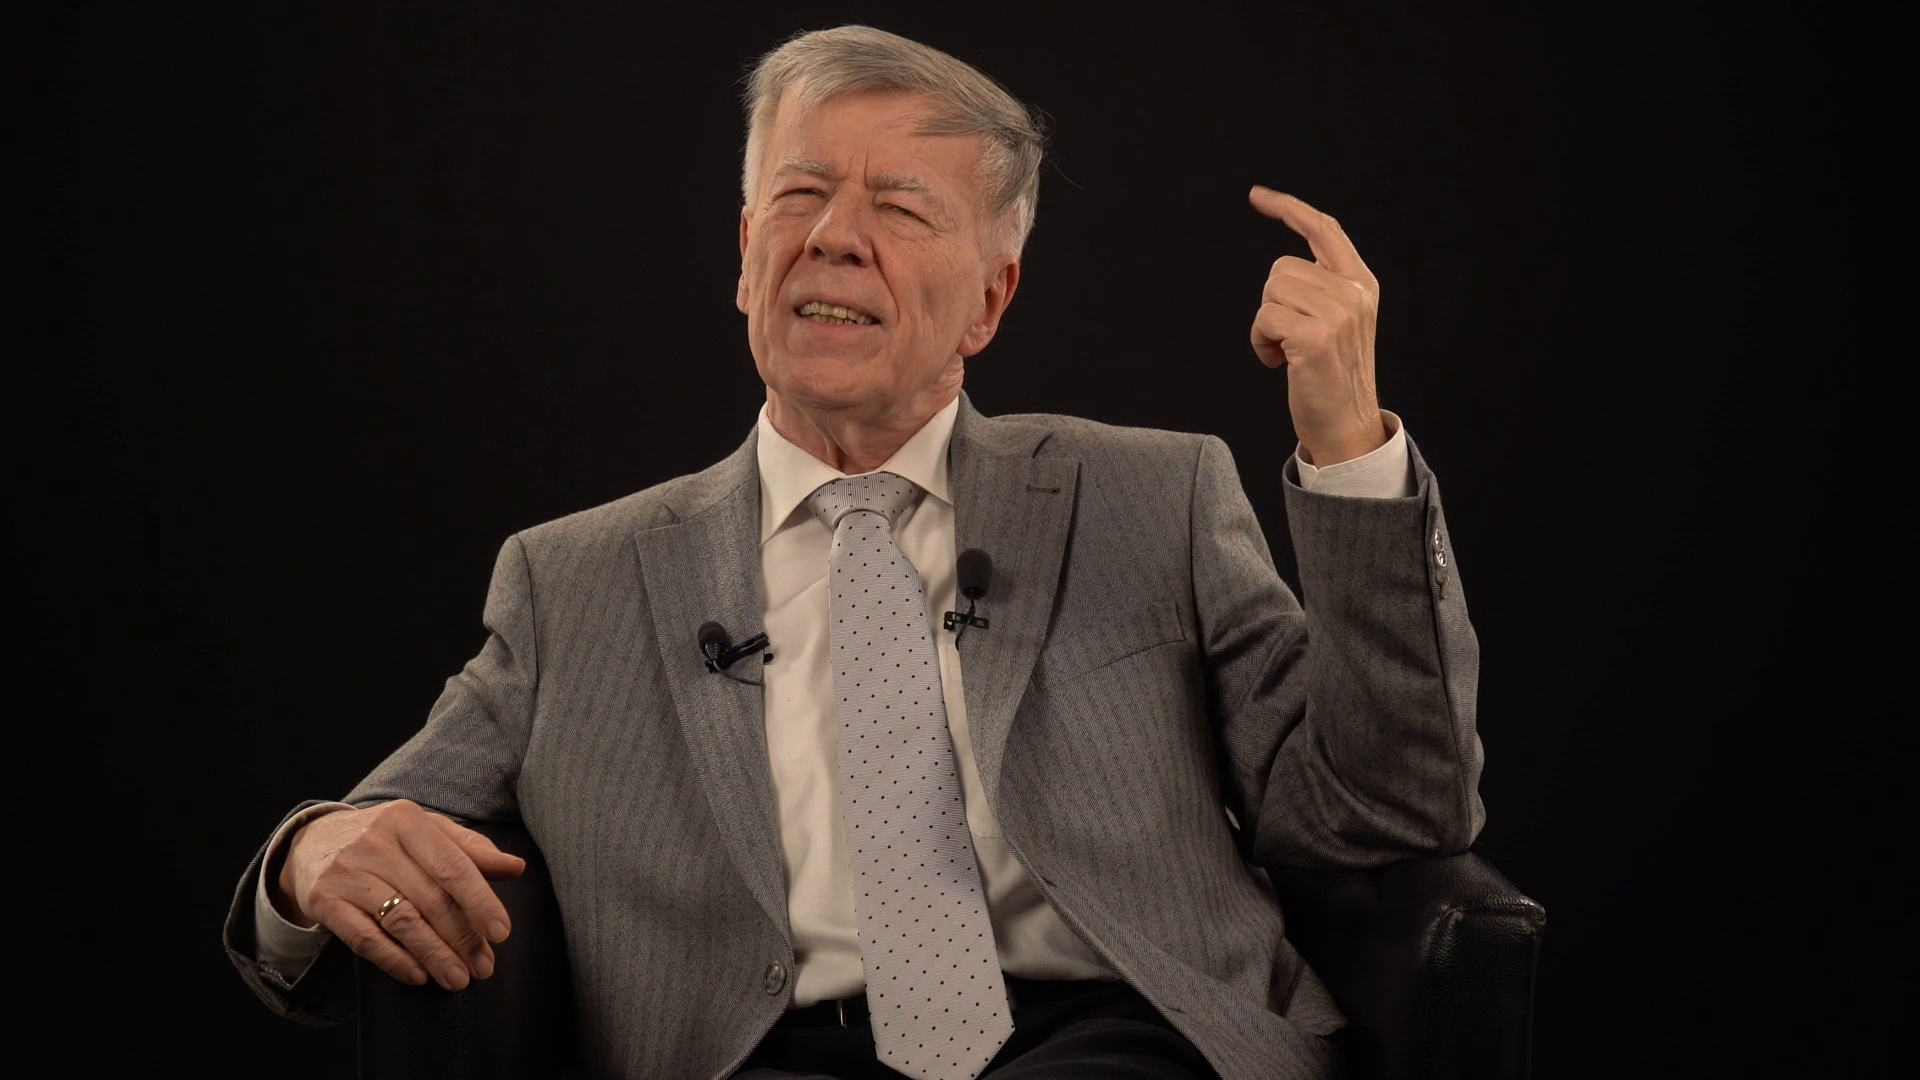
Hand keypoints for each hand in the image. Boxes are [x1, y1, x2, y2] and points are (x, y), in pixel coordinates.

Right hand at [274, 800, 525, 988]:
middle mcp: (375, 843)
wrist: (313, 842)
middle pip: (430, 899)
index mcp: (408, 820)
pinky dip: (394, 960)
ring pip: (401, 921)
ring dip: (434, 955)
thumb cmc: (386, 840)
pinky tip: (418, 976)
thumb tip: (516, 867)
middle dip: (462, 938)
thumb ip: (471, 850)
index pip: (452, 866)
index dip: (480, 902)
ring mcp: (347, 872)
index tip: (501, 932)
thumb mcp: (427, 832)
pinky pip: (364, 937)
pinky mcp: (324, 900)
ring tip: (457, 978)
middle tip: (483, 966)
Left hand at [1248, 186, 1387, 465]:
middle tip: (1288, 338)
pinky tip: (1279, 363)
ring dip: (1265, 325)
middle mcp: (1354, 292)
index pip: (1324, 229)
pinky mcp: (1316, 336)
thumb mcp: (1338, 323)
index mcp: (1361, 283)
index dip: (1289, 208)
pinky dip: (1260, 342)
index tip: (1257, 195)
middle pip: (1281, 267)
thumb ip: (1322, 289)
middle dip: (1272, 302)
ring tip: (1286, 352)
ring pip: (1271, 291)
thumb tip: (1284, 270)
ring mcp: (1338, 313)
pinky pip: (1264, 317)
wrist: (1347, 427)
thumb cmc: (1332, 378)